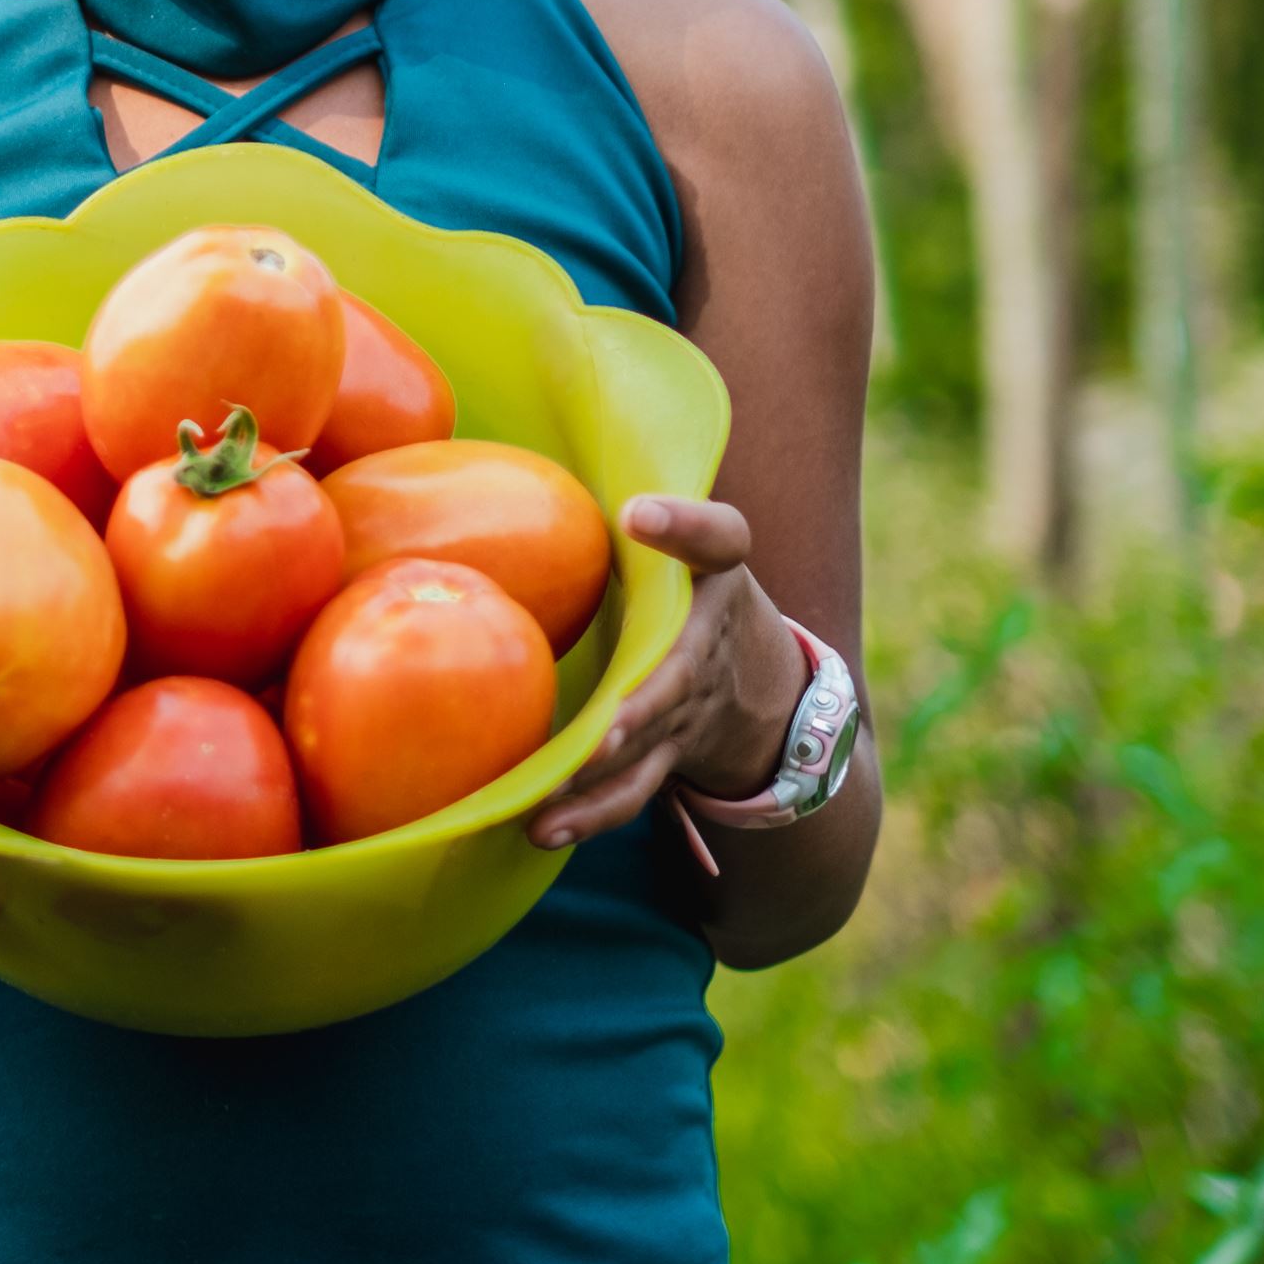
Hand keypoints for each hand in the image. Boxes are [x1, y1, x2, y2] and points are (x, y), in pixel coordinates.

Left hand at [524, 494, 808, 852]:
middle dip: (646, 704)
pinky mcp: (668, 757)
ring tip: (548, 805)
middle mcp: (709, 642)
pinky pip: (631, 792)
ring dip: (600, 779)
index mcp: (715, 573)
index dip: (684, 525)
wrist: (764, 685)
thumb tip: (499, 434)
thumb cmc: (685, 587)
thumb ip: (627, 504)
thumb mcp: (679, 540)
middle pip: (682, 674)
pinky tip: (537, 829)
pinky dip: (586, 815)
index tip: (638, 511)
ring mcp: (690, 709)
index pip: (718, 537)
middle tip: (611, 723)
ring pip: (649, 749)